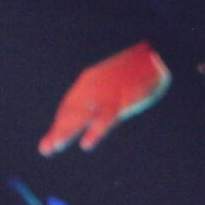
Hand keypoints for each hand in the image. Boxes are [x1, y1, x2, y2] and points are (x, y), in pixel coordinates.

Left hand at [40, 43, 169, 153]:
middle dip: (60, 130)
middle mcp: (92, 86)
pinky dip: (95, 132)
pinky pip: (105, 119)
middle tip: (47, 149)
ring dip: (67, 131)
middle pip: (71, 111)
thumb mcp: (121, 81)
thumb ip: (111, 96)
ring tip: (55, 146)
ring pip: (81, 115)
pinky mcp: (120, 100)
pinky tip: (86, 143)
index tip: (51, 142)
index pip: (70, 105)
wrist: (156, 54)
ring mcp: (104, 93)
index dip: (61, 123)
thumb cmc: (141, 69)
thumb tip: (114, 104)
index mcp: (90, 81)